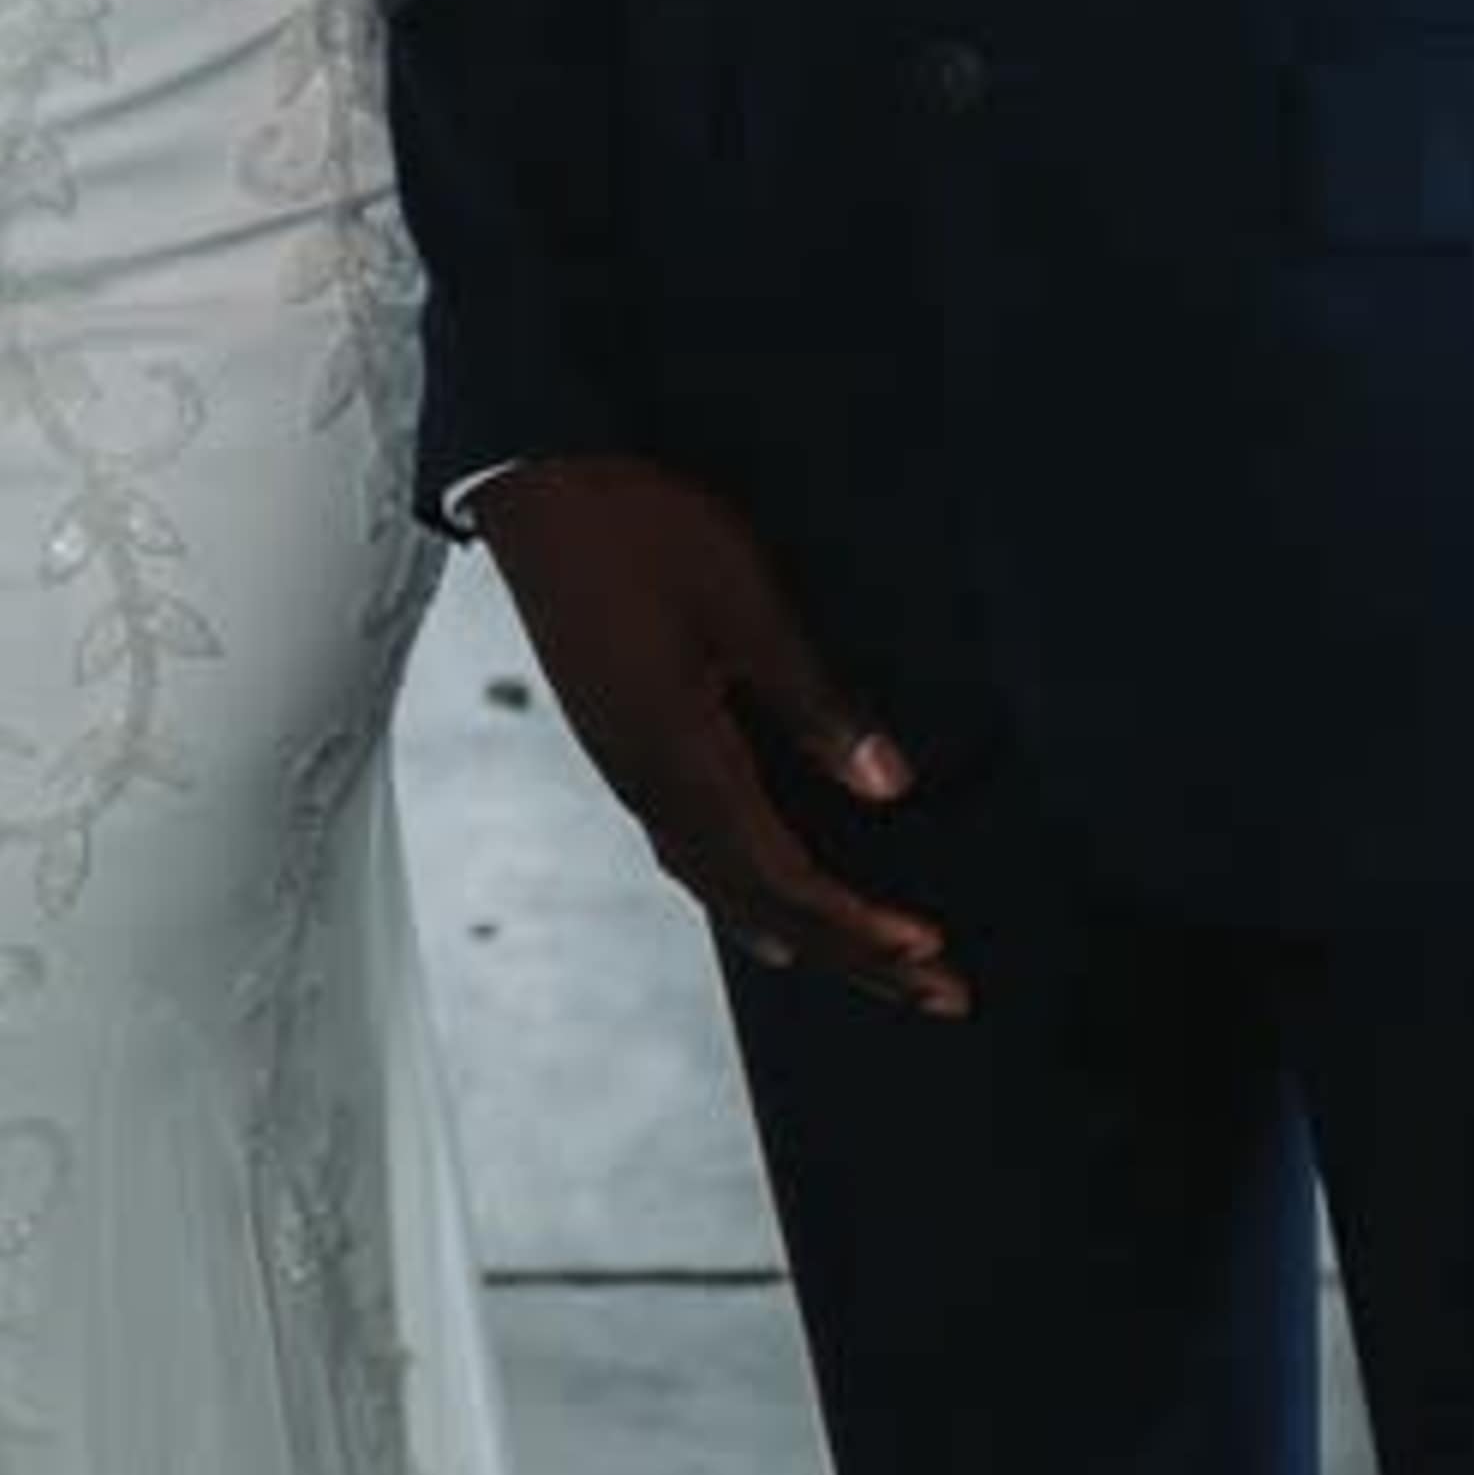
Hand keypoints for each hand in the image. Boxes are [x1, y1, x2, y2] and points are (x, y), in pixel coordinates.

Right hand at [471, 454, 968, 1017]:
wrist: (534, 480)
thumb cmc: (640, 526)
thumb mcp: (744, 601)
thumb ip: (813, 700)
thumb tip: (889, 789)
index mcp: (678, 758)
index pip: (783, 879)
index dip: (859, 925)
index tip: (929, 953)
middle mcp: (647, 784)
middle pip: (759, 904)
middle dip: (852, 954)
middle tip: (939, 994)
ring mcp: (628, 768)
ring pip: (721, 885)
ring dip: (804, 932)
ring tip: (870, 967)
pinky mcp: (622, 742)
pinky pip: (691, 850)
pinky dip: (745, 894)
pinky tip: (766, 901)